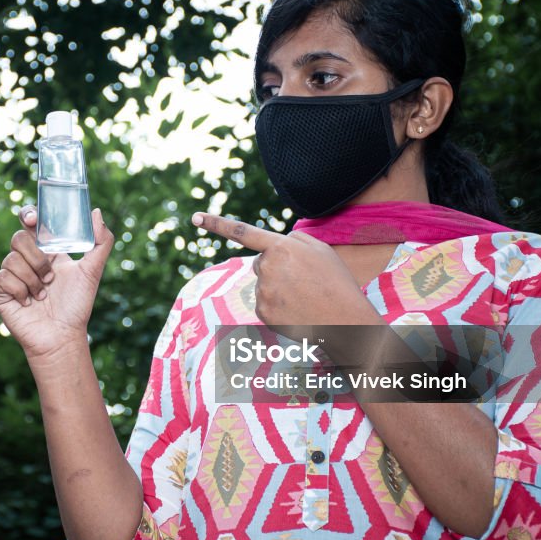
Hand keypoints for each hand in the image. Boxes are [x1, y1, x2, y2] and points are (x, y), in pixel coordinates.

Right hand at [0, 205, 114, 364]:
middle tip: (50, 277)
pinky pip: (4, 277)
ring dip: (33, 279)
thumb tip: (96, 212)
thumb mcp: (92, 271)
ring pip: (11, 259)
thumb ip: (100, 242)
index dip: (28, 215)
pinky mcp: (1, 291)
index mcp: (46, 251)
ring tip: (43, 294)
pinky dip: (21, 290)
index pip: (31, 223)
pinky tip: (29, 303)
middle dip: (37, 257)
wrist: (62, 336)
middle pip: (18, 238)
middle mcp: (27, 260)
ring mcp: (12, 275)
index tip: (33, 219)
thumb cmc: (77, 306)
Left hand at [190, 212, 378, 327]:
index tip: (195, 217)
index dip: (217, 224)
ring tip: (305, 296)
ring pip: (264, 285)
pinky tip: (298, 310)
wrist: (345, 322)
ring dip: (280, 288)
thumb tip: (272, 247)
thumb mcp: (319, 249)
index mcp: (281, 248)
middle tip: (305, 280)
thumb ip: (292, 240)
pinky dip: (279, 306)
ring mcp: (262, 293)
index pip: (243, 232)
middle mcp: (267, 268)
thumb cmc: (335, 282)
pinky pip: (265, 304)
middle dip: (277, 268)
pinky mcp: (262, 313)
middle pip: (261, 263)